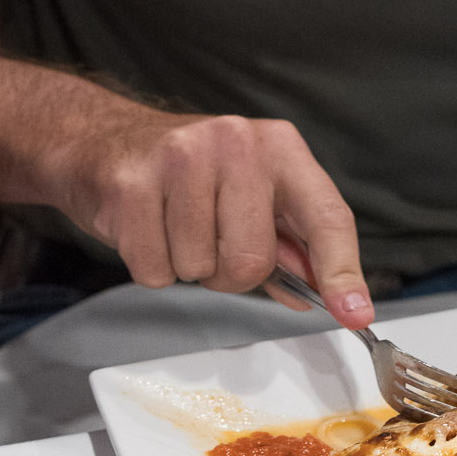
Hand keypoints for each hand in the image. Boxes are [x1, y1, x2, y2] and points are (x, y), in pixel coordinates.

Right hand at [52, 104, 372, 323]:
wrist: (102, 141)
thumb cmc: (187, 176)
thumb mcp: (249, 194)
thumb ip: (290, 246)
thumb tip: (326, 295)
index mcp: (279, 147)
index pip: (326, 216)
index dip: (342, 272)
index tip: (354, 314)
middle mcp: (236, 143)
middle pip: (252, 260)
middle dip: (230, 274)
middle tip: (210, 245)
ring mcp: (182, 158)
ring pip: (200, 268)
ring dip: (186, 267)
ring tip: (174, 228)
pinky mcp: (132, 184)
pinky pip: (155, 269)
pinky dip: (150, 266)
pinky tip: (146, 228)